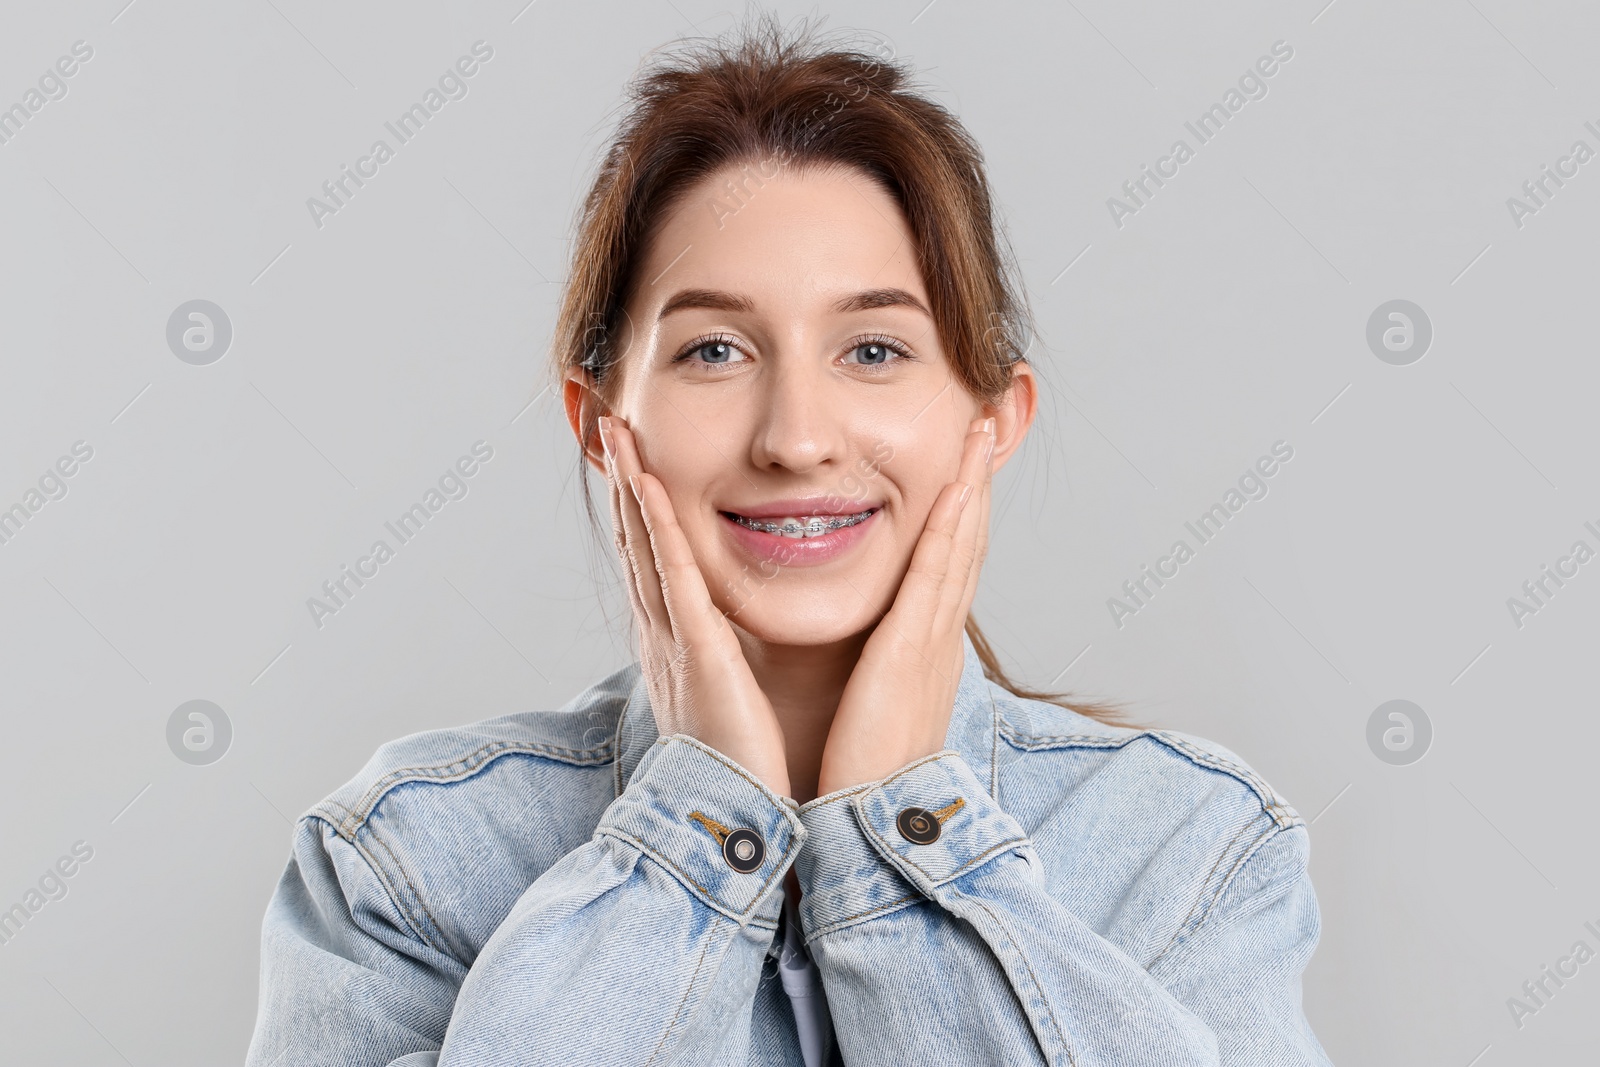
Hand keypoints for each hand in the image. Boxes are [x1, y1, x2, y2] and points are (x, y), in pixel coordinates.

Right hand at [598, 415, 791, 796]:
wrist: (728, 824)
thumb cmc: (739, 772)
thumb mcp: (726, 706)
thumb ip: (722, 672)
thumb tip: (728, 655)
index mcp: (677, 648)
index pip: (654, 565)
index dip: (639, 513)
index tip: (635, 466)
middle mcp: (664, 638)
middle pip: (636, 545)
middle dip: (624, 486)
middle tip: (611, 430)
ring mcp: (674, 642)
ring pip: (645, 548)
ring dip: (631, 488)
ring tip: (619, 436)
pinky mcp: (696, 652)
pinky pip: (673, 577)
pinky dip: (657, 528)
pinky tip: (649, 486)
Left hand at [816, 416, 994, 794]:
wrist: (871, 824)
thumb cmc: (864, 771)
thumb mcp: (876, 705)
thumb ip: (877, 669)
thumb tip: (873, 649)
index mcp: (925, 649)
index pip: (948, 564)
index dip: (959, 511)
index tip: (962, 464)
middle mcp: (938, 638)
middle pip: (965, 543)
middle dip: (974, 481)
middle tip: (982, 425)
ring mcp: (932, 642)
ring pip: (959, 547)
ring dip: (970, 486)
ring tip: (976, 432)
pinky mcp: (911, 652)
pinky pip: (934, 577)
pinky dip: (949, 528)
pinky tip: (956, 488)